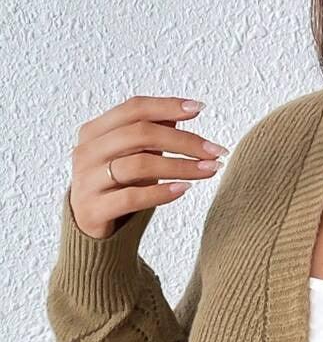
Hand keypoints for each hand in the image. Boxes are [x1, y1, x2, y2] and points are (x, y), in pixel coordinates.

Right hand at [68, 94, 230, 239]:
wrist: (90, 235)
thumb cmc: (116, 191)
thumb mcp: (133, 159)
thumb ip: (148, 138)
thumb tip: (178, 114)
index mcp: (95, 131)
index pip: (134, 109)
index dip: (167, 106)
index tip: (199, 109)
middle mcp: (88, 151)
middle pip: (140, 134)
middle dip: (183, 140)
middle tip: (215, 150)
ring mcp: (88, 179)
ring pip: (139, 165)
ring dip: (181, 166)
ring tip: (210, 170)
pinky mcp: (94, 208)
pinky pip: (132, 197)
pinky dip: (161, 192)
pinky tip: (184, 189)